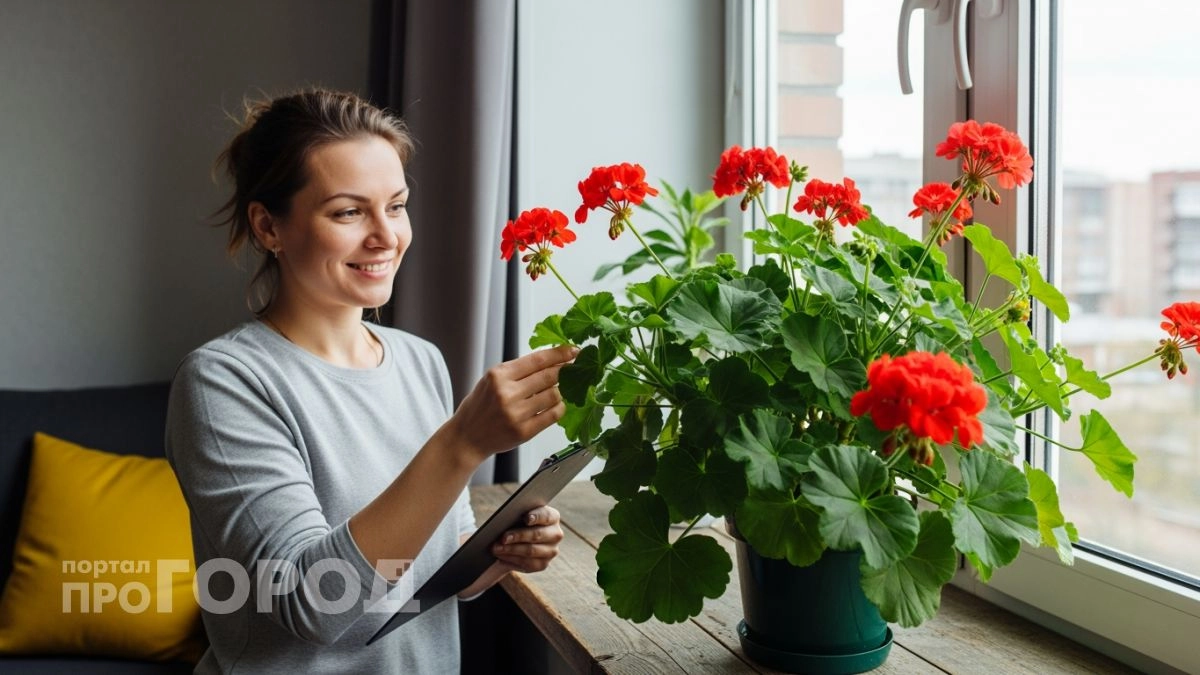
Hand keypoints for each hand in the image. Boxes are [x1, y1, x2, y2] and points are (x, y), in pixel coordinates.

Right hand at [446, 345, 576, 461]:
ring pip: (554, 395)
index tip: (573, 350)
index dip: (559, 354)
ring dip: (561, 391)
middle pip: (548, 376)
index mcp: (498, 375)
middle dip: (565, 370)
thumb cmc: (480, 407)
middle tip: (574, 368)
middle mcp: (507, 393)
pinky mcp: (524, 431)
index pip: (537, 359)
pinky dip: (559, 407)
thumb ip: (517, 370)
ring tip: (560, 389)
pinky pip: (553, 415)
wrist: (466, 437)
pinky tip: (556, 405)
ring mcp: (516, 413)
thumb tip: (551, 360)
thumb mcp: (491, 380)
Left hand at [490, 506, 562, 573]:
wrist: (518, 541)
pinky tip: (501, 556)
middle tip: (503, 537)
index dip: (537, 516)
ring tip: (496, 548)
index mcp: (552, 517)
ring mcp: (551, 551)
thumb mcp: (519, 515)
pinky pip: (527, 563)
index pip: (546, 515)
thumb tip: (505, 519)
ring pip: (531, 551)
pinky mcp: (543, 564)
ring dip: (511, 550)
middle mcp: (556, 534)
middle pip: (537, 534)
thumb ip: (516, 514)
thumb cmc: (518, 523)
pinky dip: (512, 559)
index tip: (526, 518)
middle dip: (519, 536)